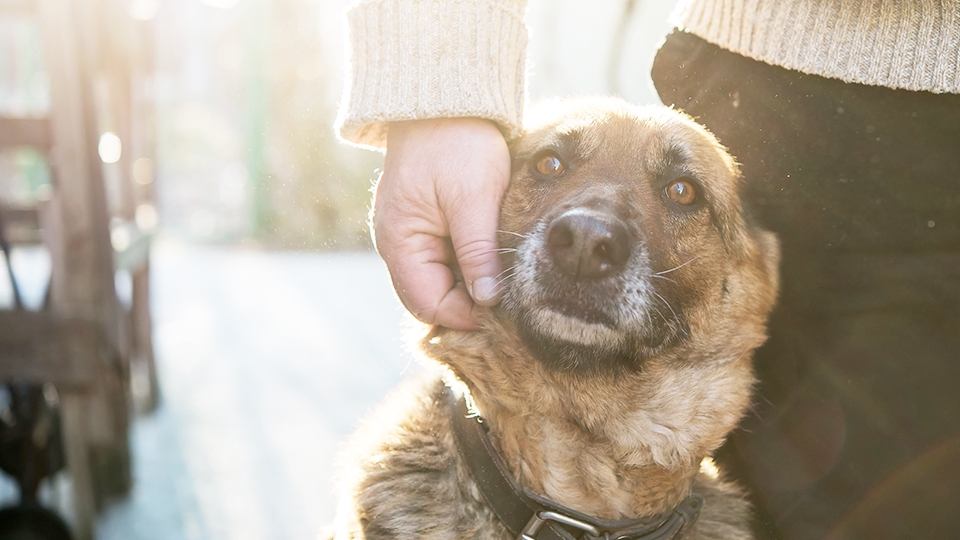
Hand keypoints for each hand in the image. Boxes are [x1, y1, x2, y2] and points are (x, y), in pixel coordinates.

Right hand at [373, 118, 510, 329]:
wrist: (446, 97)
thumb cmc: (457, 143)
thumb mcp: (473, 199)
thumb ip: (477, 252)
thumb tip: (488, 301)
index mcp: (398, 241)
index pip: (427, 304)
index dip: (465, 315)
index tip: (503, 311)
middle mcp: (395, 243)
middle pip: (430, 297)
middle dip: (467, 303)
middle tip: (508, 298)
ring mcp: (407, 233)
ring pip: (438, 280)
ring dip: (468, 284)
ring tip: (503, 277)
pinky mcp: (422, 222)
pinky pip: (442, 258)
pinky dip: (466, 264)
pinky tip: (492, 256)